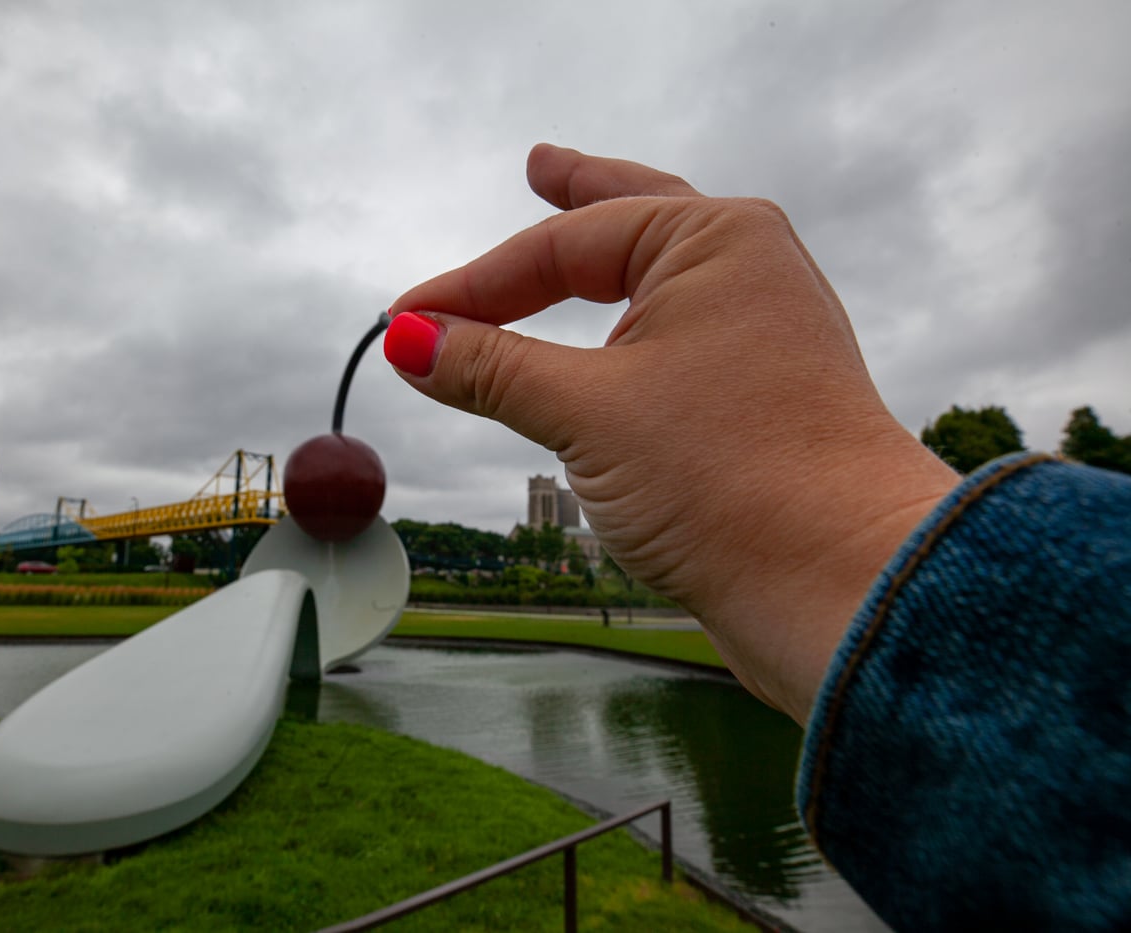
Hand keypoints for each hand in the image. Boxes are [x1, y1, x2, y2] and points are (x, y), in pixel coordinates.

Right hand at [386, 144, 958, 722]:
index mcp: (715, 240)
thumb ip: (490, 367)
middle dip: (580, 196)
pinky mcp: (765, 395)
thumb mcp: (585, 411)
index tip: (403, 321)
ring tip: (577, 231)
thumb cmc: (726, 476)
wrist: (841, 583)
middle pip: (639, 218)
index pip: (563, 246)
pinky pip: (680, 337)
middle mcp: (749, 270)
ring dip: (610, 265)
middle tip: (538, 165)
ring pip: (662, 281)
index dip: (474, 284)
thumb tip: (406, 339)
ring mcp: (764, 332)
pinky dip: (633, 329)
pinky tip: (620, 337)